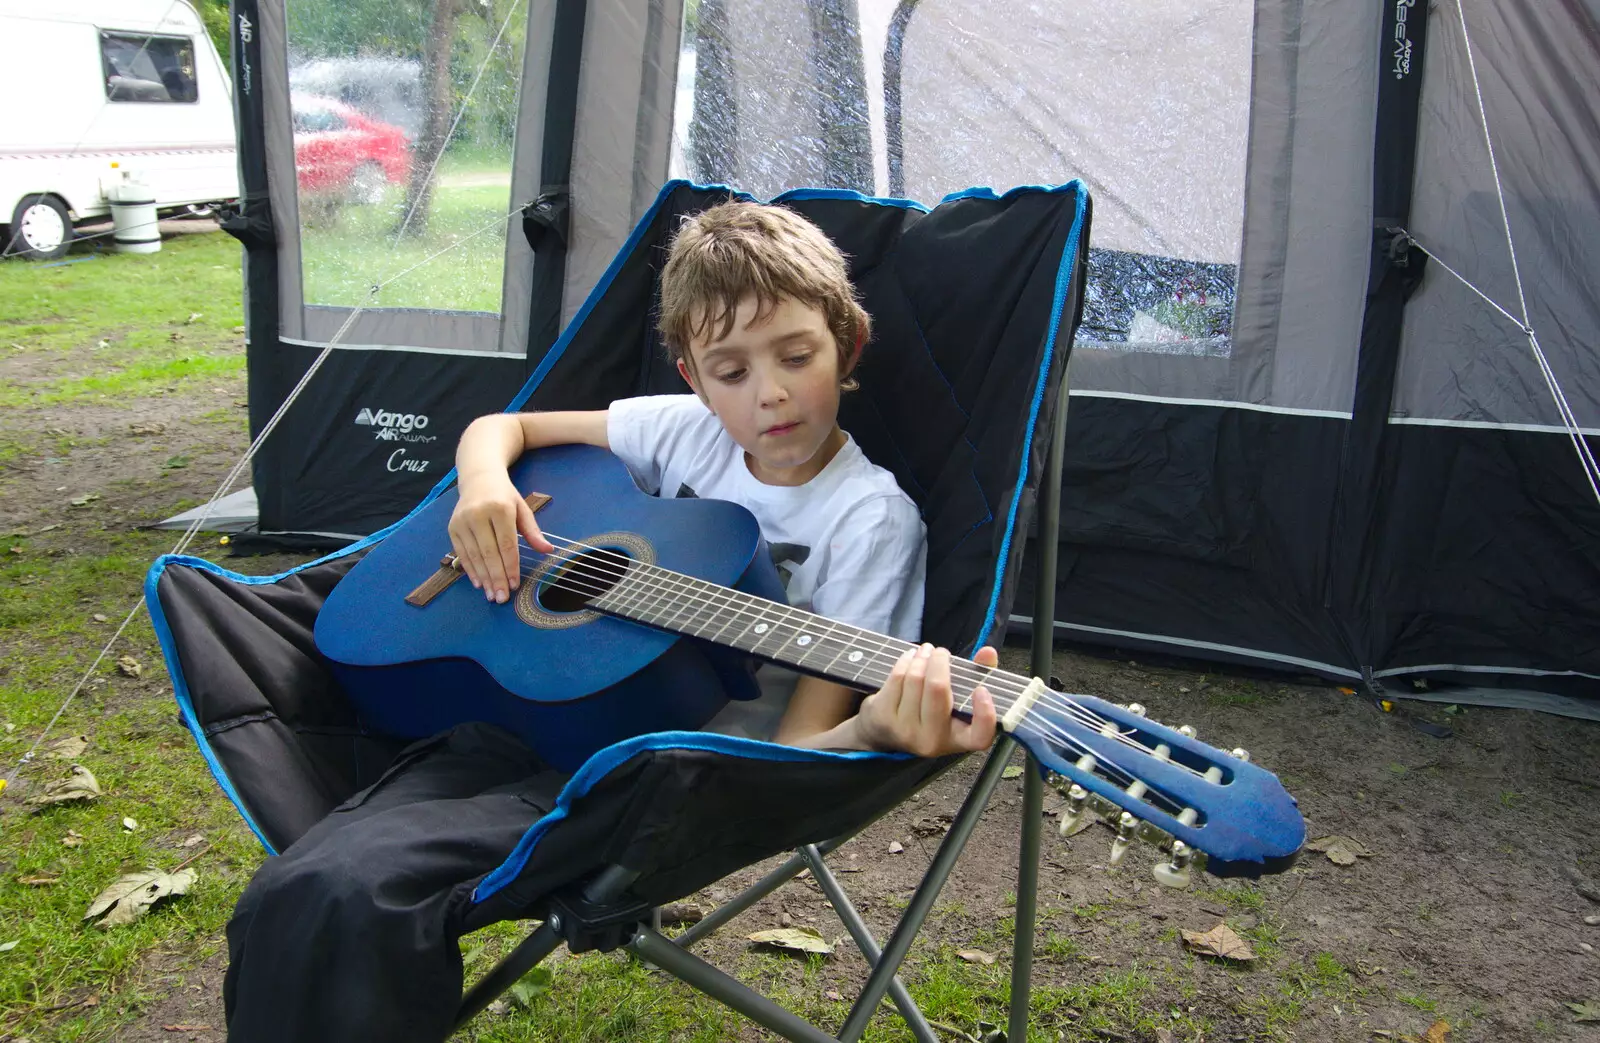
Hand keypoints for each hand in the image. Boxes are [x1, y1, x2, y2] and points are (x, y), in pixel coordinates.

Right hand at [447, 470, 553, 602]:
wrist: (478, 478)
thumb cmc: (504, 496)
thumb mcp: (522, 508)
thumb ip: (533, 531)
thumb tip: (548, 550)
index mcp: (500, 508)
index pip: (506, 544)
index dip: (511, 566)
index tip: (515, 585)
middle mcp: (478, 514)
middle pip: (489, 553)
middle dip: (496, 578)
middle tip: (502, 598)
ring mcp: (462, 521)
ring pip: (474, 556)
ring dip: (484, 578)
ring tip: (492, 595)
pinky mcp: (452, 527)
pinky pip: (462, 553)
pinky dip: (470, 570)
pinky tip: (479, 583)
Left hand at [855, 644, 998, 756]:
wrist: (884, 733)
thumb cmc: (932, 712)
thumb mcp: (956, 702)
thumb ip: (979, 675)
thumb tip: (988, 652)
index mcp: (958, 739)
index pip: (980, 737)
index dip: (985, 714)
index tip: (981, 689)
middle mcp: (932, 739)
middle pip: (937, 690)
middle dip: (939, 662)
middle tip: (941, 652)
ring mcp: (905, 730)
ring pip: (915, 679)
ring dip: (921, 658)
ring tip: (925, 651)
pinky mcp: (884, 717)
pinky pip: (897, 678)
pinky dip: (905, 662)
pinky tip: (910, 658)